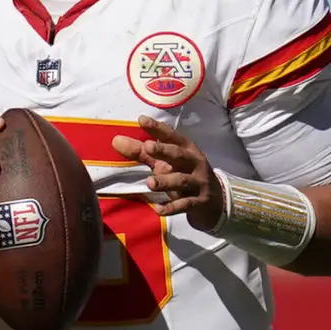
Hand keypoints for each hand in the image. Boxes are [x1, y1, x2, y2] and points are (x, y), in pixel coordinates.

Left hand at [112, 116, 224, 230]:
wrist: (215, 201)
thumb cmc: (185, 175)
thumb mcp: (166, 163)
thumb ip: (142, 152)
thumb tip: (115, 140)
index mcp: (186, 149)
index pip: (172, 136)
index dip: (157, 129)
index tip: (141, 120)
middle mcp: (194, 163)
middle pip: (179, 155)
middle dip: (164, 151)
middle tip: (148, 147)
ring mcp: (198, 183)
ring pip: (182, 181)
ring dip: (166, 181)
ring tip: (149, 182)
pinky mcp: (199, 202)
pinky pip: (184, 204)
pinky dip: (171, 207)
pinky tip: (157, 209)